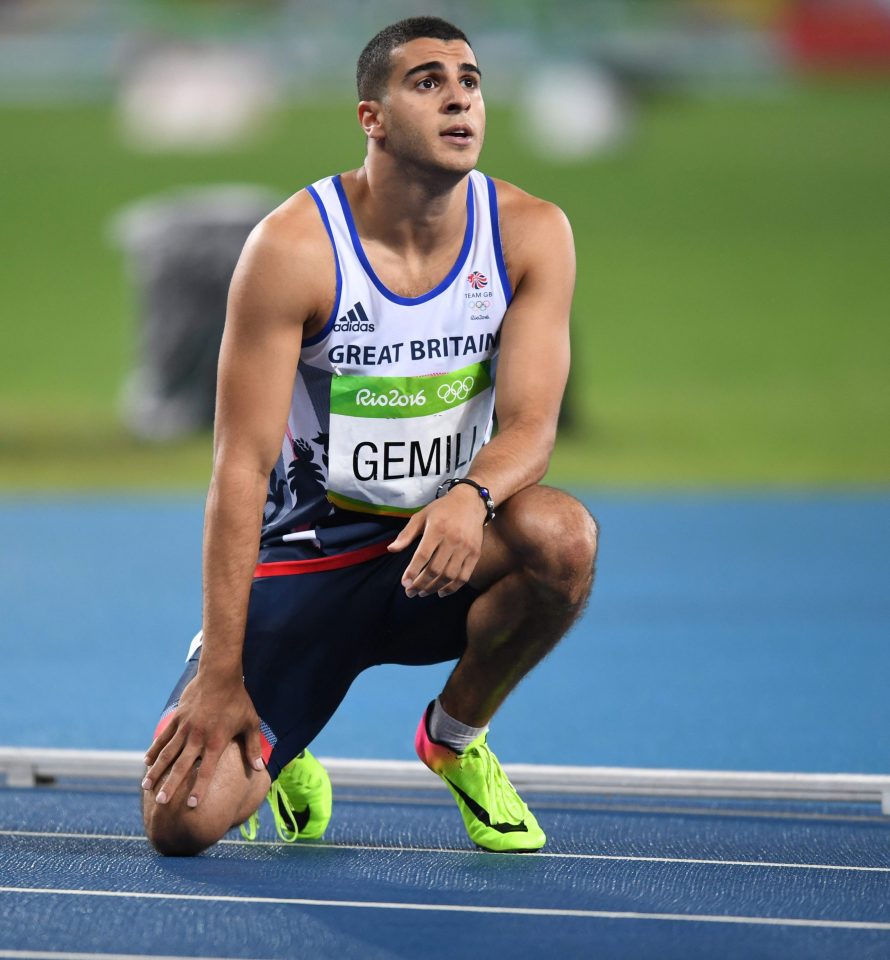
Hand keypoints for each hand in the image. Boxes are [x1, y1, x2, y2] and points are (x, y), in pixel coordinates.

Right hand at [141, 670, 264, 807]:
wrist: (220, 674)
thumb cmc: (238, 700)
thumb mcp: (251, 722)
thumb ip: (253, 746)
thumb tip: (259, 768)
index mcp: (217, 741)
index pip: (207, 770)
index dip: (200, 788)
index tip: (192, 805)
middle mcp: (198, 737)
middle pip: (182, 766)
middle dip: (171, 785)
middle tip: (161, 803)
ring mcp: (185, 727)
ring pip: (167, 753)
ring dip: (157, 771)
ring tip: (146, 787)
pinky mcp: (178, 718)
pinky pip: (164, 736)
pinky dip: (154, 749)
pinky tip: (146, 762)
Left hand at [387, 484, 485, 597]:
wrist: (470, 502)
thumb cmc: (442, 509)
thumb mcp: (421, 516)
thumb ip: (406, 534)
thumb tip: (391, 549)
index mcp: (437, 529)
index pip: (423, 555)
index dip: (412, 571)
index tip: (404, 583)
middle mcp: (452, 539)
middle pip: (435, 569)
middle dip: (420, 584)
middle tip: (410, 592)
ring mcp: (466, 548)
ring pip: (449, 575)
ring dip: (434, 588)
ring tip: (422, 593)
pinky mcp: (475, 554)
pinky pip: (464, 576)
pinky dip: (452, 588)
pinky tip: (441, 592)